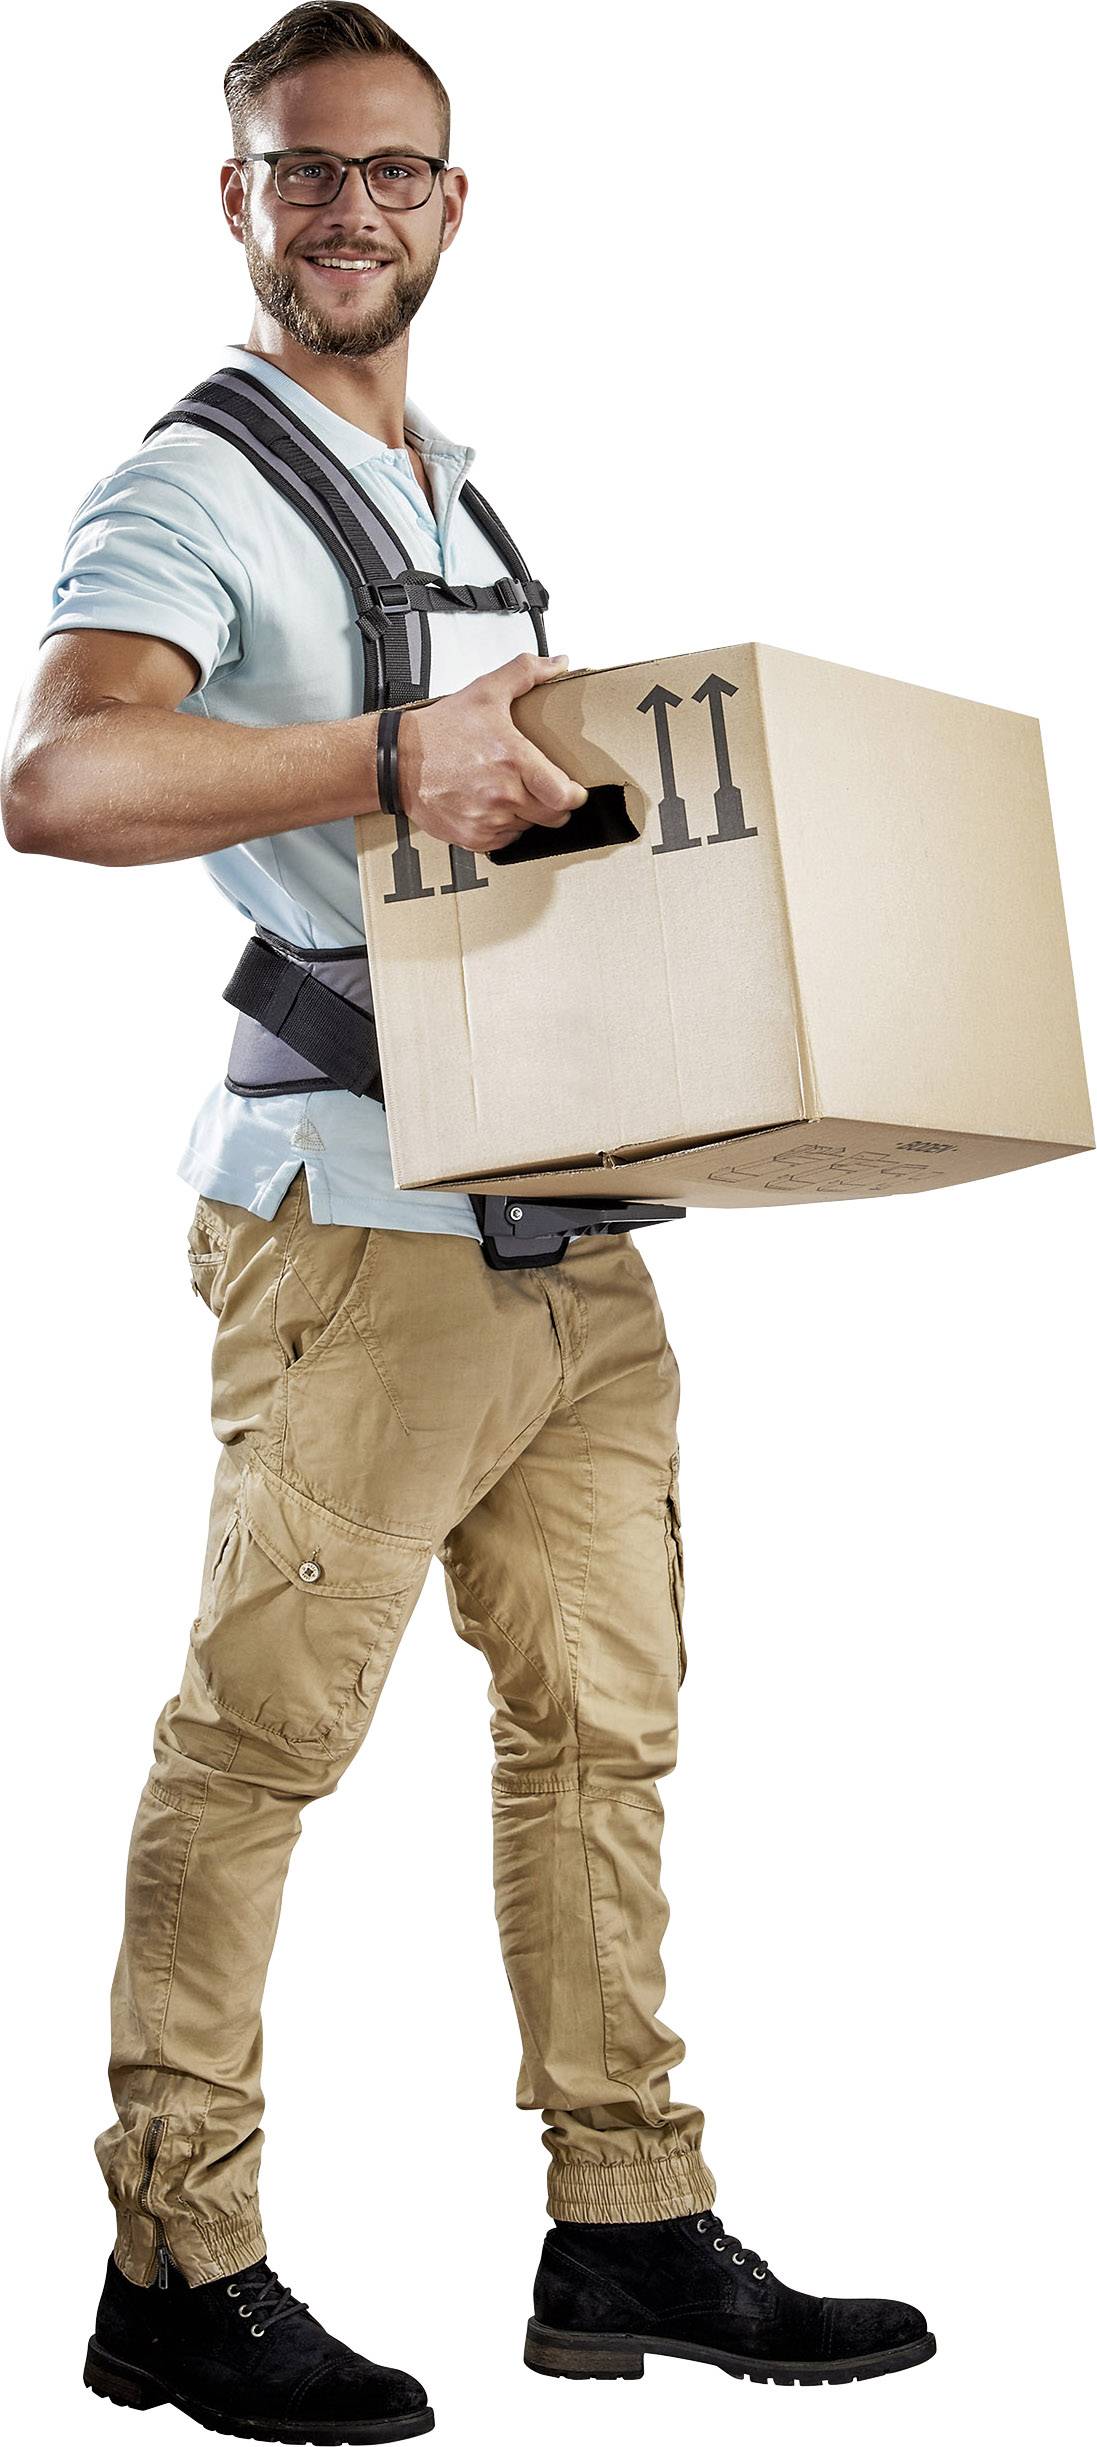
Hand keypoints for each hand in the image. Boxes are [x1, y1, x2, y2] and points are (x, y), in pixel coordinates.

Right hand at [392, 651, 587, 852]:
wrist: (398, 760)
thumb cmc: (440, 731)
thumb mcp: (486, 692)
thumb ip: (526, 673)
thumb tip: (557, 664)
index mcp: (513, 759)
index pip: (564, 796)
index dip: (574, 795)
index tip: (572, 789)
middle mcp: (503, 794)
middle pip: (553, 816)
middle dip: (553, 803)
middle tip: (542, 788)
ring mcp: (488, 819)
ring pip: (529, 828)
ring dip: (526, 814)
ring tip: (508, 791)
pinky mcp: (474, 837)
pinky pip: (505, 841)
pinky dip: (503, 827)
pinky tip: (491, 805)